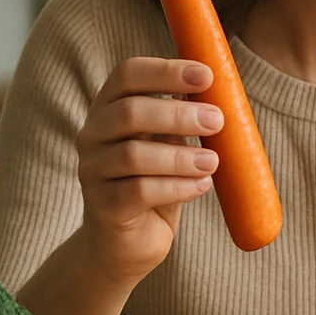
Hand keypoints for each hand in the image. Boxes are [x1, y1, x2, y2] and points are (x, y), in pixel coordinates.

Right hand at [76, 57, 223, 281]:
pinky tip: (202, 186)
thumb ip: (185, 117)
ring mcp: (92, 171)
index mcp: (109, 108)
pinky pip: (140, 191)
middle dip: (179, 114)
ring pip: (135, 155)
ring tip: (213, 162)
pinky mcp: (102, 207)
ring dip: (181, 156)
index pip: (127, 75)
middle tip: (218, 121)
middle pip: (130, 112)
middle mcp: (92, 135)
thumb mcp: (171, 143)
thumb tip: (223, 91)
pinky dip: (178, 187)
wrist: (125, 243)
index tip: (207, 75)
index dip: (166, 71)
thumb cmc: (156, 181)